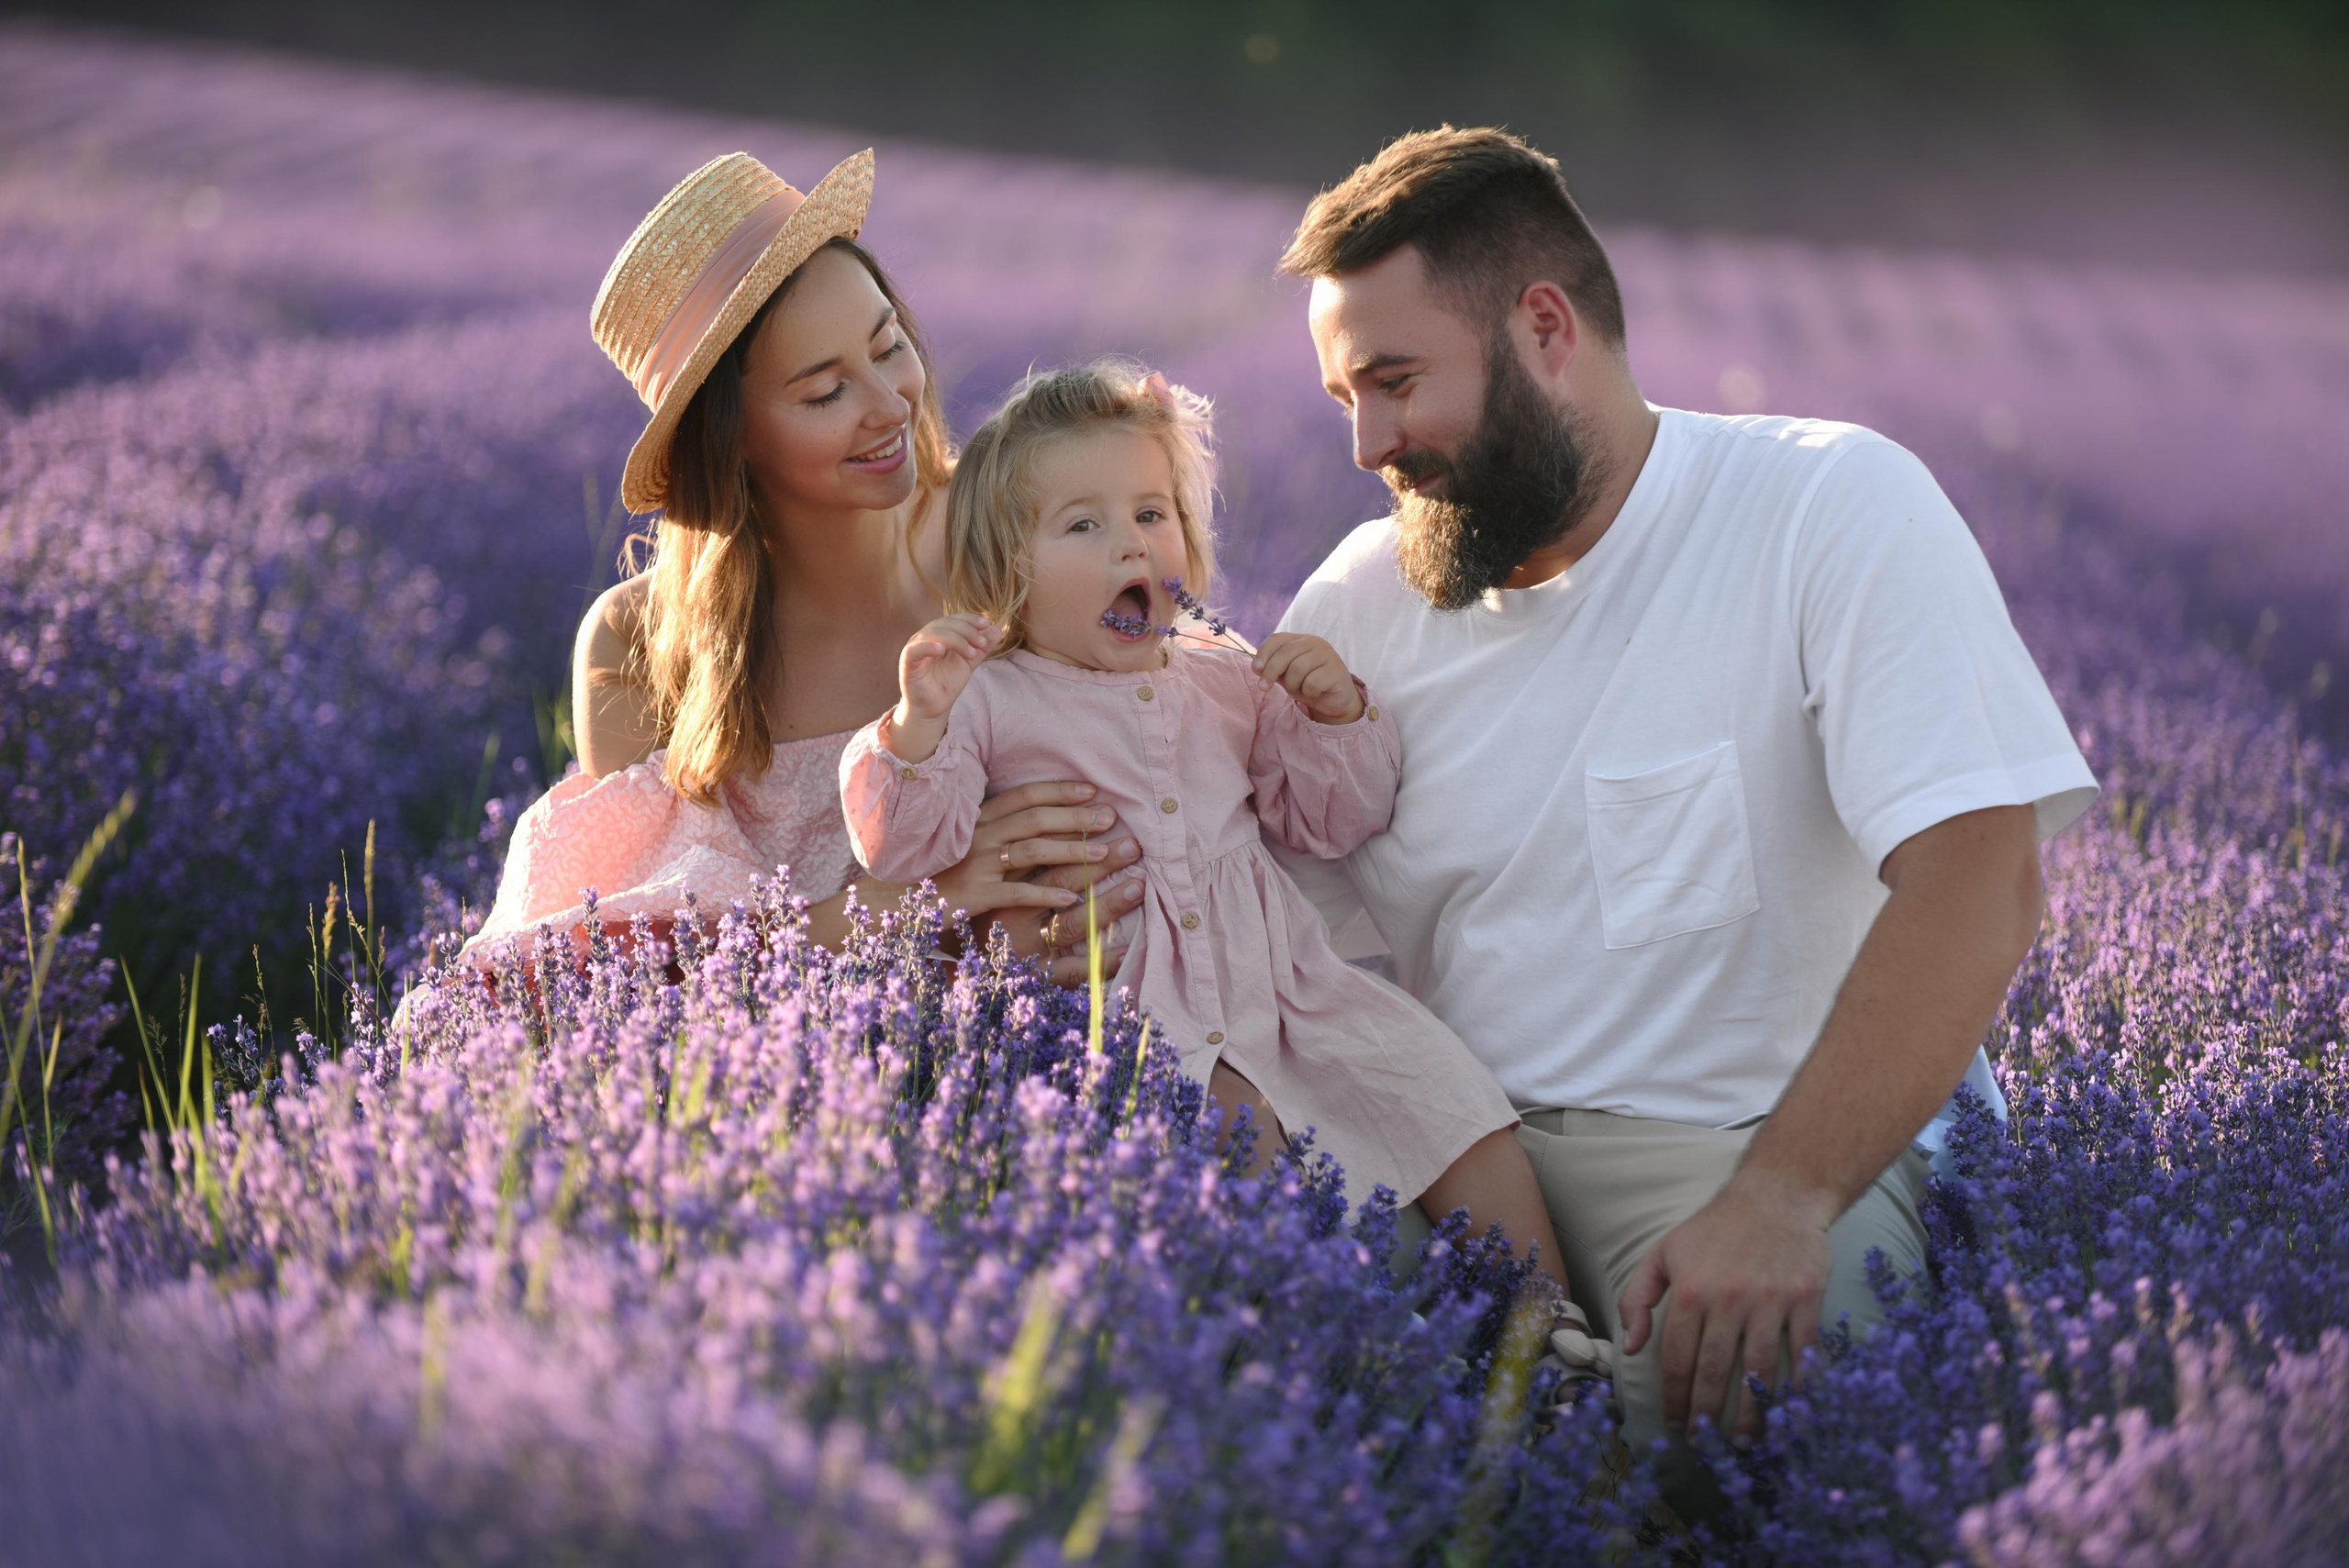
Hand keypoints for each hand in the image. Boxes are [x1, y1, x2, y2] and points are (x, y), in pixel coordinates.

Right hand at [897, 613, 996, 725]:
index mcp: (938, 634)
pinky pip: (915, 649)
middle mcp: (925, 637)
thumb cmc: (946, 683)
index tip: (987, 623)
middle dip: (967, 630)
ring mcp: (914, 648)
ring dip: (955, 639)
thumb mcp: (968, 663)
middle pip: (945, 623)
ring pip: (933, 633)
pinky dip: (928, 646)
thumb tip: (998, 629)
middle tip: (982, 643)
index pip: (954, 619)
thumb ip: (981, 648)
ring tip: (971, 652)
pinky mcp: (907, 662)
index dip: (970, 618)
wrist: (933, 708)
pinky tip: (942, 650)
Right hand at [932, 780, 1144, 987]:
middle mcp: (979, 834)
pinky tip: (1071, 899)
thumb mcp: (968, 841)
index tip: (1092, 791)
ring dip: (1071, 851)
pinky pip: (1017, 892)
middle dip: (1076, 817)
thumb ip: (999, 829)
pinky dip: (1046, 894)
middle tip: (1111, 818)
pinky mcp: (975, 894)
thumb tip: (1044, 819)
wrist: (898, 900)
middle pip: (1036, 819)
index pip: (1025, 795)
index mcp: (980, 817)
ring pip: (1032, 851)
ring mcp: (976, 863)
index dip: (1060, 790)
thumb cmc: (940, 870)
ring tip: (1103, 854)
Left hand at [1251, 633, 1364, 724]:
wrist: (1334, 700)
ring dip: (1293, 685)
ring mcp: (1327, 654)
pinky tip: (1315, 692)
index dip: (1263, 653)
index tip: (1256, 669)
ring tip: (1300, 690)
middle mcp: (1314, 642)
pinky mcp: (1337, 669)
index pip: (1277, 639)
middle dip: (1270, 672)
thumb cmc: (1308, 685)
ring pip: (1297, 669)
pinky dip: (1309, 692)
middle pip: (1285, 652)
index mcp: (1300, 640)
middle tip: (1264, 687)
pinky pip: (1312, 682)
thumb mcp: (1286, 676)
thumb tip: (1257, 667)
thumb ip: (1272, 668)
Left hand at [1617, 1172, 1833, 1442]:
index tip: (1675, 1424)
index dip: (1675, 1398)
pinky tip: (1791, 1410)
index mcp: (1691, 1292)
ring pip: (1759, 1372)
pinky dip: (1799, 1385)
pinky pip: (1802, 1352)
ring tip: (1746, 1441)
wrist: (1777, 1196)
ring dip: (1752, 1413)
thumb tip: (1631, 1347)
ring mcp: (1770, 1301)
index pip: (1678, 1359)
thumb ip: (1638, 1297)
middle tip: (1705, 1444)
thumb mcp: (1663, 1253)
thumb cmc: (1714, 1228)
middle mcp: (1729, 1300)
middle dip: (1707, 1415)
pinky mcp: (1806, 1300)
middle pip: (1715, 1372)